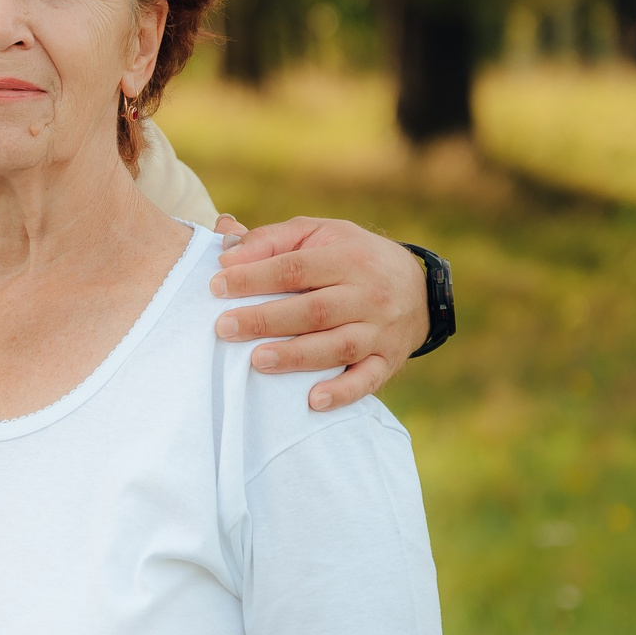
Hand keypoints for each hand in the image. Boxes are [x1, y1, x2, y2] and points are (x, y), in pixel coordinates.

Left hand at [207, 216, 428, 412]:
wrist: (419, 287)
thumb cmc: (351, 256)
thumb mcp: (317, 234)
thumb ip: (270, 240)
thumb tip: (225, 254)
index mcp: (349, 258)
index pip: (296, 268)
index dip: (255, 277)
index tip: (217, 286)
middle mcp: (369, 294)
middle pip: (314, 310)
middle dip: (266, 320)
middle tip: (224, 327)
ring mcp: (381, 330)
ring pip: (338, 346)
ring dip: (297, 356)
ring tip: (257, 361)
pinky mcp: (389, 361)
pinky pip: (368, 380)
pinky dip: (343, 392)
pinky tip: (312, 400)